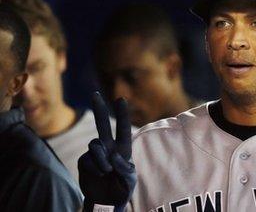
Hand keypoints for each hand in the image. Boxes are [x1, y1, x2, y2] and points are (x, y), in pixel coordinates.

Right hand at [78, 92, 135, 210]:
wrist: (106, 201)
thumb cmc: (122, 188)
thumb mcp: (130, 179)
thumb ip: (125, 166)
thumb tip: (112, 155)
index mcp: (123, 148)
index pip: (122, 129)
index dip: (122, 114)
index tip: (120, 99)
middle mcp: (108, 147)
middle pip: (102, 125)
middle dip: (99, 109)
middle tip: (95, 94)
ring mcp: (95, 154)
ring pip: (95, 144)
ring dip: (102, 159)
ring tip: (108, 172)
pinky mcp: (84, 161)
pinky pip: (88, 159)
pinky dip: (96, 168)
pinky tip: (100, 175)